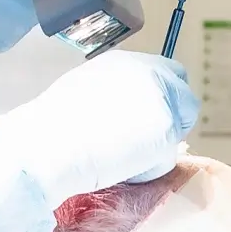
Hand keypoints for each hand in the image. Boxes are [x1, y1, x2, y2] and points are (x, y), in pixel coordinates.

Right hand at [8, 51, 199, 202]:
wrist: (46, 144)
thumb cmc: (50, 129)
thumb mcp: (84, 95)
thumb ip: (115, 98)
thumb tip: (130, 118)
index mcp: (124, 62)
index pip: (169, 75)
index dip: (165, 102)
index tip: (151, 123)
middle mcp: (146, 71)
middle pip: (184, 99)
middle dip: (172, 123)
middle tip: (143, 147)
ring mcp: (160, 97)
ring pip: (177, 131)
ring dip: (155, 149)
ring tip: (117, 157)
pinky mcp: (166, 125)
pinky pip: (166, 158)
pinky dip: (148, 169)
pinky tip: (120, 167)